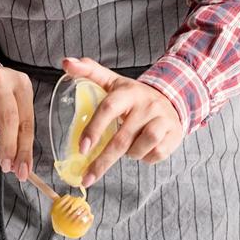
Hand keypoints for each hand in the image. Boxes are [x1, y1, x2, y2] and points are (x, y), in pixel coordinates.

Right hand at [0, 62, 34, 183]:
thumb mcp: (12, 103)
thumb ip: (17, 131)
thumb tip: (20, 165)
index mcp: (20, 83)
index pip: (26, 121)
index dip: (25, 149)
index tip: (23, 169)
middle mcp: (1, 78)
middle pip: (8, 119)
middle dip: (8, 148)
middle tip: (5, 165)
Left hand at [64, 56, 184, 187]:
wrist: (171, 98)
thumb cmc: (133, 95)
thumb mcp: (112, 80)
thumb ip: (89, 71)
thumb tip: (65, 62)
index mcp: (127, 92)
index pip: (109, 108)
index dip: (94, 129)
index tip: (82, 149)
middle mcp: (146, 104)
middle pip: (122, 138)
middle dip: (102, 161)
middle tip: (87, 177)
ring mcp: (161, 119)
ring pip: (140, 147)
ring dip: (129, 155)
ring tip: (126, 149)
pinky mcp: (173, 134)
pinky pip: (155, 155)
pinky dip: (144, 158)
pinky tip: (141, 150)